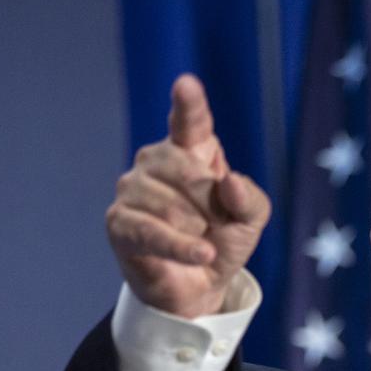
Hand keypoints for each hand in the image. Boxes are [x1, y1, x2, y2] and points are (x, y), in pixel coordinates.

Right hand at [105, 74, 270, 318]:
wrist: (200, 286)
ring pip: (172, 205)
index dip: (188, 104)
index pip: (190, 122)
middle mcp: (155, 161)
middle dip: (211, 206)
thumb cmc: (223, 240)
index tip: (186, 84)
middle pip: (188, 172)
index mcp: (190, 151)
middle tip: (214, 226)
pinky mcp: (119, 222)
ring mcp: (132, 189)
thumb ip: (249, 198)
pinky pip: (153, 231)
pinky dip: (181, 246)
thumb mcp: (251, 219)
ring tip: (198, 241)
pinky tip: (203, 254)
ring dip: (196, 231)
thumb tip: (227, 181)